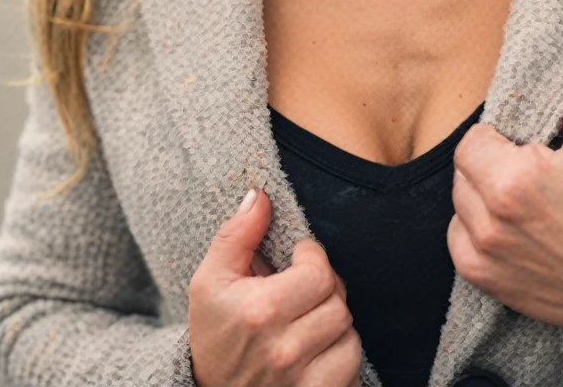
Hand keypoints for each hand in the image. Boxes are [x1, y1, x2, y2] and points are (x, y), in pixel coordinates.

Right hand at [189, 188, 362, 386]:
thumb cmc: (213, 335)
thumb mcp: (210, 282)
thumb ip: (236, 234)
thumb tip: (259, 194)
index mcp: (260, 312)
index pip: (320, 273)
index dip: (312, 260)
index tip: (299, 261)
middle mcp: (284, 350)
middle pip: (338, 302)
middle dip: (324, 292)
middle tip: (302, 293)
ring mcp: (303, 381)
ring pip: (349, 332)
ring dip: (333, 323)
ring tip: (307, 322)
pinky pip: (351, 364)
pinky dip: (340, 354)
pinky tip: (317, 350)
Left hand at [447, 79, 562, 340]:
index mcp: (510, 177)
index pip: (471, 141)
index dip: (490, 138)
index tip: (509, 143)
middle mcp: (488, 214)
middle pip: (462, 171)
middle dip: (483, 164)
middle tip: (512, 169)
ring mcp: (481, 248)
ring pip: (458, 204)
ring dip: (476, 196)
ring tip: (510, 199)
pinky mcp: (480, 275)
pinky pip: (457, 239)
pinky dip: (471, 230)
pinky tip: (501, 227)